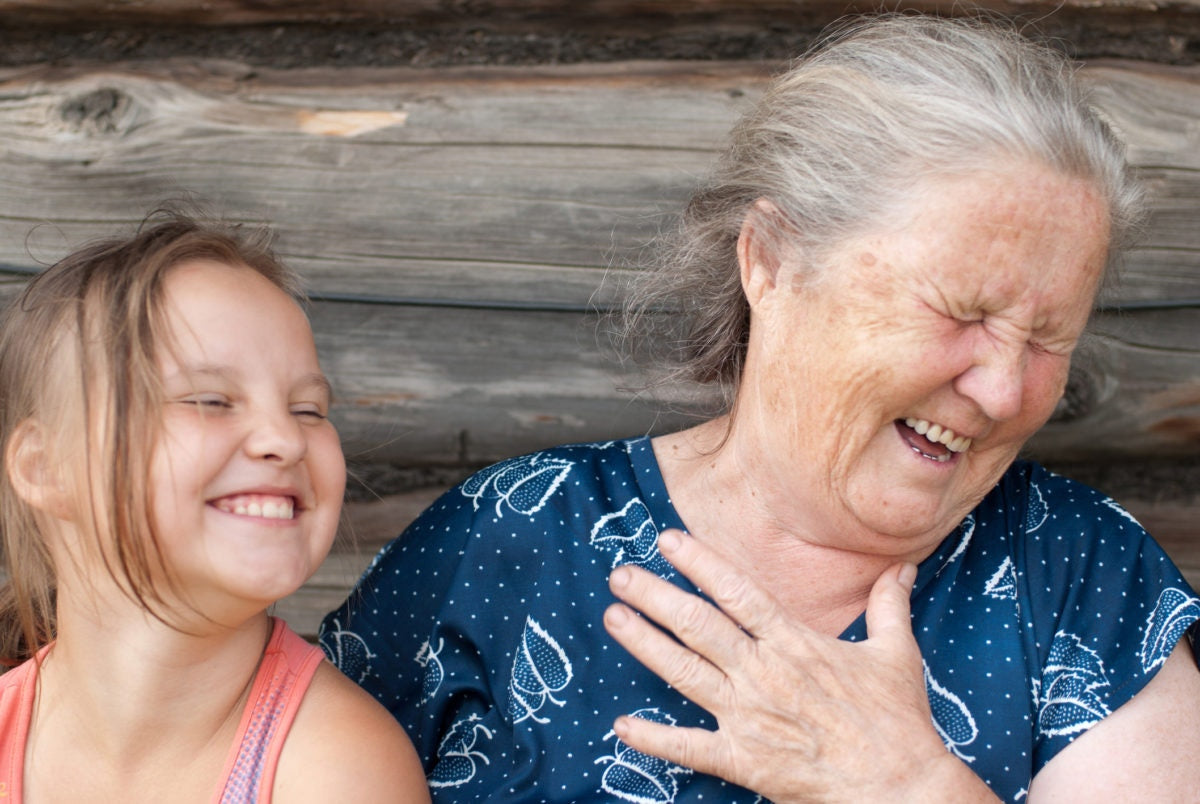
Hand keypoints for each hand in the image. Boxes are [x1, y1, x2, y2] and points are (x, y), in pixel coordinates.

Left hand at [603, 529, 995, 802]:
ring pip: (684, 673)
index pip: (737, 592)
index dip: (699, 564)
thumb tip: (902, 566)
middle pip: (698, 626)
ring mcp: (748, 717)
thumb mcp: (896, 653)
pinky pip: (689, 748)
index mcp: (794, 643)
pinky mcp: (743, 761)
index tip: (667, 541)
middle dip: (655, 596)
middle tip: (619, 575)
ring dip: (644, 644)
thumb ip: (888, 605)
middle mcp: (763, 673)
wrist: (901, 786)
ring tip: (612, 617)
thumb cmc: (897, 721)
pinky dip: (654, 738)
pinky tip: (622, 726)